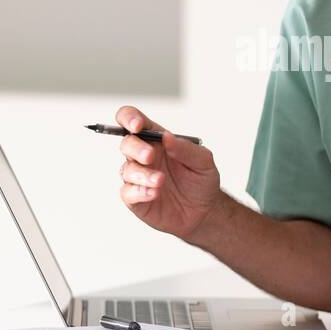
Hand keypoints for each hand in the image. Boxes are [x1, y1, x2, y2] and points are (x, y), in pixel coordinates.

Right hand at [115, 105, 220, 239]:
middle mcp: (144, 157)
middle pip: (126, 143)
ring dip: (142, 174)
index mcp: (157, 140)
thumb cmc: (201, 181)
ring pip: (126, 169)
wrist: (204, 211)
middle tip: (150, 156)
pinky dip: (140, 192)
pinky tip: (154, 193)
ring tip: (160, 181)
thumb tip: (167, 137)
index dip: (129, 118)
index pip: (132, 120)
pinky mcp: (136, 198)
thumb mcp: (203, 161)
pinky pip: (128, 192)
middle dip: (136, 148)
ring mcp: (138, 177)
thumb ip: (186, 148)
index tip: (137, 125)